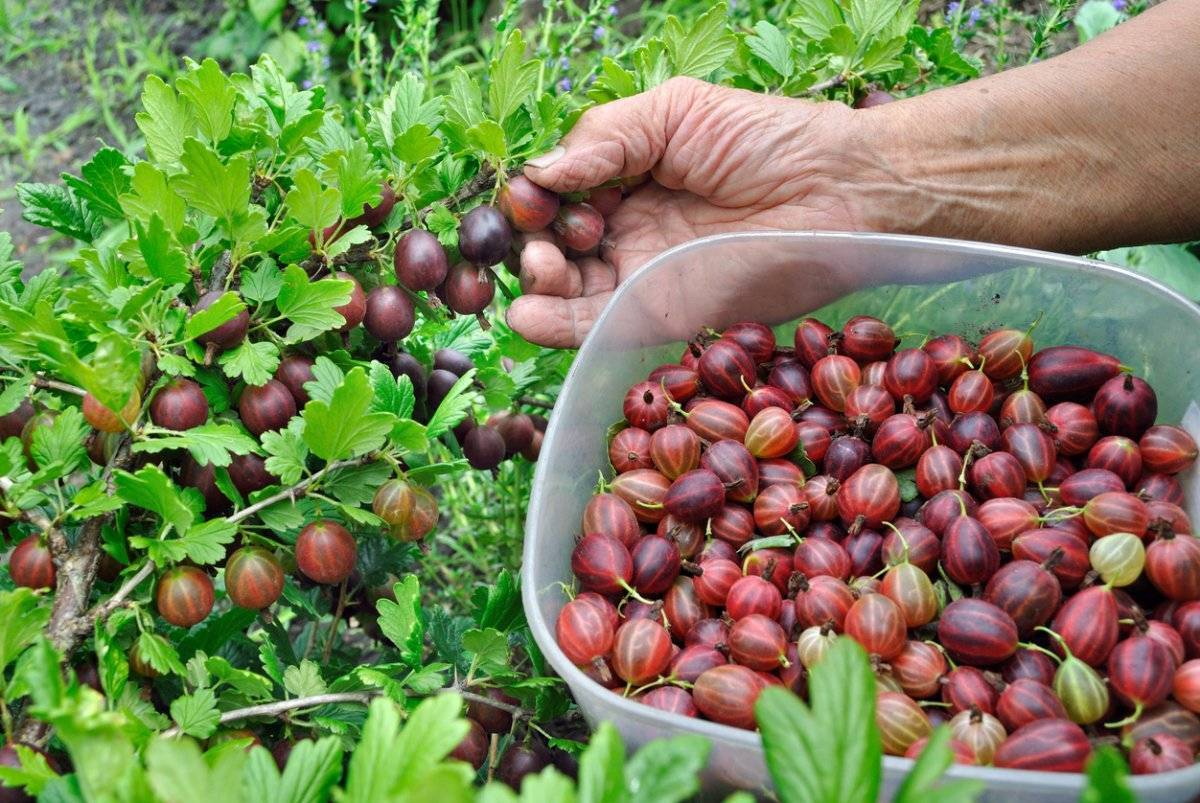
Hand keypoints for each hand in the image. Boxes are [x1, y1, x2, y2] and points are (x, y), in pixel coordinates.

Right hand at [505, 77, 879, 348]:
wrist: (840, 192)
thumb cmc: (768, 140)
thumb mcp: (677, 111)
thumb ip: (605, 136)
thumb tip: (539, 172)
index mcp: (626, 177)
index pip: (556, 192)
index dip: (534, 195)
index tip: (533, 194)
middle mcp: (626, 229)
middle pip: (552, 242)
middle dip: (532, 239)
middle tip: (545, 235)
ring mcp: (641, 275)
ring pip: (564, 288)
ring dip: (536, 280)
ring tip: (542, 264)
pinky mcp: (660, 315)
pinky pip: (595, 327)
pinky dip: (554, 326)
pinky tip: (526, 315)